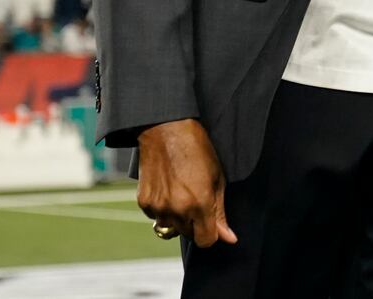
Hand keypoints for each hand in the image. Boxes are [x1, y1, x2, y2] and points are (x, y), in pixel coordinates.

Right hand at [136, 118, 236, 247]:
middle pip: (189, 235)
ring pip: (171, 228)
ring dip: (178, 218)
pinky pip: (156, 217)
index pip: (206, 241)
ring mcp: (158, 207)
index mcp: (199, 204)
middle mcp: (177, 210)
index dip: (212, 233)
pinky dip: (162, 209)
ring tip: (181, 192)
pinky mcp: (144, 202)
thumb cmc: (198, 150)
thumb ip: (220, 212)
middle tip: (197, 199)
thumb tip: (229, 237)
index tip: (212, 223)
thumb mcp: (217, 179)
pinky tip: (168, 188)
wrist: (166, 131)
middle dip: (196, 224)